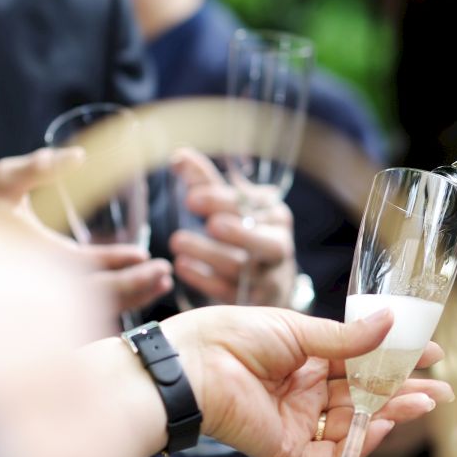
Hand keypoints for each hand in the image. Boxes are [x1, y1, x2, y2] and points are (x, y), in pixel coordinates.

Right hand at [0, 148, 172, 314]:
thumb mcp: (2, 180)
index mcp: (37, 259)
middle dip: (136, 288)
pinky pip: (79, 321)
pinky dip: (107, 310)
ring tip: (159, 285)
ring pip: (92, 314)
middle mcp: (40, 290)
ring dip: (128, 301)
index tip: (146, 256)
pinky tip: (131, 296)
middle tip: (166, 275)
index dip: (122, 265)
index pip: (89, 269)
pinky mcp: (38, 315)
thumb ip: (38, 167)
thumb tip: (79, 156)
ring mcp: (39, 307)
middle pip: (99, 299)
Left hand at [163, 306, 452, 456]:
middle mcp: (306, 391)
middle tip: (441, 389)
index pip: (361, 361)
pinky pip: (330, 453)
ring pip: (354, 424)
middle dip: (403, 392)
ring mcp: (298, 421)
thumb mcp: (296, 329)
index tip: (430, 351)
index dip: (395, 358)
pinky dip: (358, 444)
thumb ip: (346, 338)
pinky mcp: (287, 448)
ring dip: (389, 413)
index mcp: (306, 357)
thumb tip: (390, 324)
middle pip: (364, 396)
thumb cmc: (232, 336)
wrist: (191, 367)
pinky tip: (383, 424)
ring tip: (422, 402)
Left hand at [169, 148, 296, 306]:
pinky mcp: (253, 301)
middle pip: (264, 242)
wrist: (269, 281)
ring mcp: (269, 277)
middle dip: (237, 232)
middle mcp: (279, 246)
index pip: (253, 208)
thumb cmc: (245, 234)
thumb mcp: (231, 207)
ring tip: (177, 243)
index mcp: (275, 216)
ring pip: (242, 268)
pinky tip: (182, 266)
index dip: (222, 201)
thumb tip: (177, 155)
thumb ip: (206, 182)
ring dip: (208, 254)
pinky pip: (229, 292)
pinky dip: (204, 279)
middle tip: (209, 225)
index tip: (192, 198)